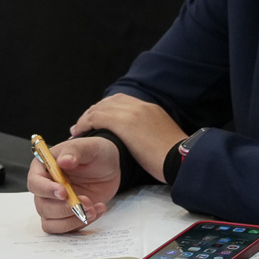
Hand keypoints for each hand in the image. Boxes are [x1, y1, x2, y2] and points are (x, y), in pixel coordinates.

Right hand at [27, 135, 122, 232]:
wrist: (108, 166)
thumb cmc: (94, 153)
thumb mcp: (88, 147)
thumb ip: (74, 151)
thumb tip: (63, 161)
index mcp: (44, 168)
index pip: (35, 182)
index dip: (46, 190)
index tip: (63, 192)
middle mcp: (45, 188)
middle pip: (42, 206)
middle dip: (65, 208)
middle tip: (86, 202)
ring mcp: (55, 204)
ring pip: (51, 223)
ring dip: (72, 220)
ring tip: (93, 209)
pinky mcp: (66, 215)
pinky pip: (66, 228)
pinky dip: (82, 223)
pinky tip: (98, 210)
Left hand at [69, 93, 186, 182]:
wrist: (180, 157)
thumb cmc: (174, 157)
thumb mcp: (164, 138)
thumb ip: (152, 134)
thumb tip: (147, 143)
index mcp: (151, 109)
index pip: (123, 101)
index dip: (107, 109)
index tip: (98, 120)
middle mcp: (141, 106)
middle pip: (109, 102)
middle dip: (94, 112)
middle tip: (83, 125)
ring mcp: (132, 112)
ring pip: (100, 108)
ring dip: (86, 118)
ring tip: (78, 130)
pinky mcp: (123, 122)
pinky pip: (96, 118)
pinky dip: (84, 124)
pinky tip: (79, 134)